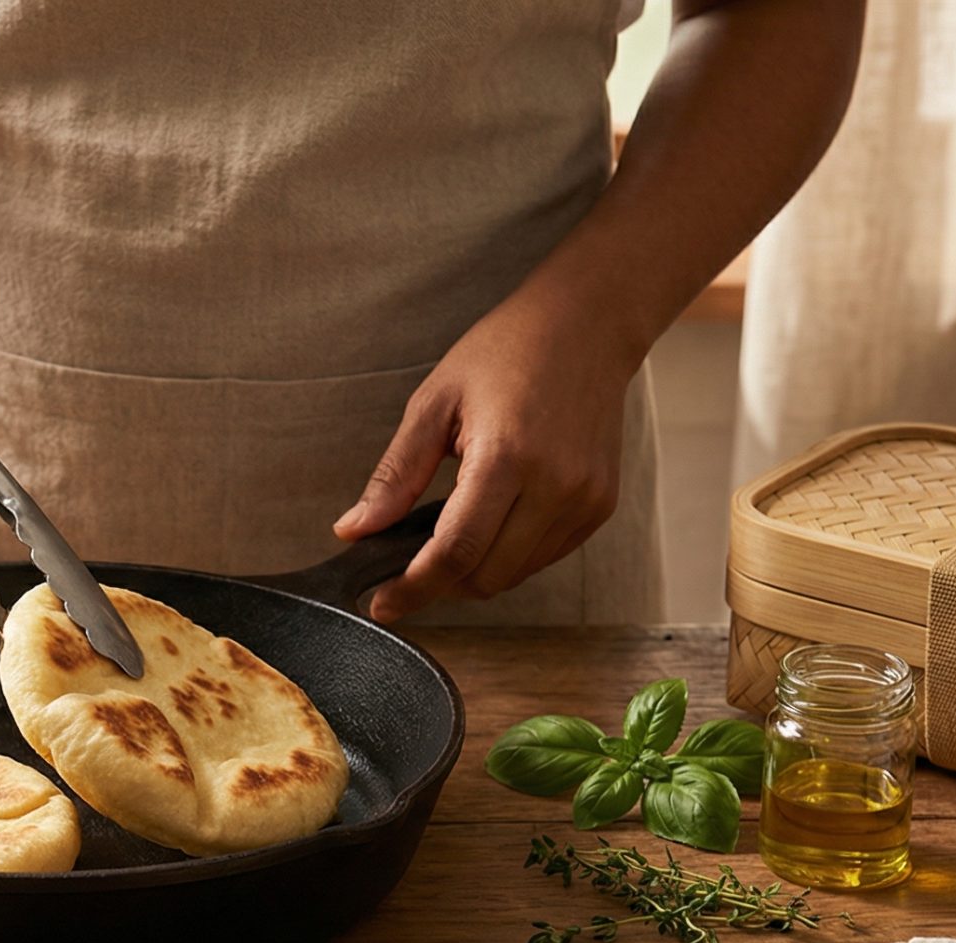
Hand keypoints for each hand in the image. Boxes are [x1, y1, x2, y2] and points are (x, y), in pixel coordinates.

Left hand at [333, 286, 637, 623]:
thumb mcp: (434, 403)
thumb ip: (395, 475)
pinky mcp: (601, 505)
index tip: (382, 604)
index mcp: (507, 457)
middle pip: (486, 576)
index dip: (413, 588)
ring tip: (450, 533)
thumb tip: (354, 530)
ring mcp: (584, 499)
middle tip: (407, 567)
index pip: (454, 552)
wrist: (587, 324)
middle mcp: (555, 486)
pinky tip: (493, 521)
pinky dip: (510, 555)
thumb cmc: (506, 351)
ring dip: (475, 571)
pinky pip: (545, 557)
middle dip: (440, 584)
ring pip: (516, 574)